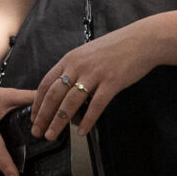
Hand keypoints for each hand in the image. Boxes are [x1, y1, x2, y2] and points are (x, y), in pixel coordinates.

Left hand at [31, 21, 166, 140]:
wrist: (142, 40)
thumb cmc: (116, 47)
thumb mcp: (88, 53)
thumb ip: (75, 69)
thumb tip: (64, 89)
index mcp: (70, 59)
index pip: (46, 83)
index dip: (37, 103)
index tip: (33, 118)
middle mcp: (78, 66)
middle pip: (53, 95)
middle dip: (43, 116)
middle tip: (37, 132)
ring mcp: (95, 74)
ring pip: (70, 102)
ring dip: (58, 121)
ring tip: (52, 135)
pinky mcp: (112, 82)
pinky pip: (95, 105)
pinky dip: (87, 120)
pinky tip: (81, 131)